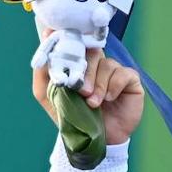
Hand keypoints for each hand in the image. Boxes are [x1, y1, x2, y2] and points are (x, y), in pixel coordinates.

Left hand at [32, 27, 144, 144]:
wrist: (95, 140)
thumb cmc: (73, 118)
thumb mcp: (51, 99)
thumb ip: (43, 78)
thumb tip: (41, 58)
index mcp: (78, 66)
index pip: (74, 45)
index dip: (65, 37)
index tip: (52, 32)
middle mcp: (96, 65)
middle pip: (91, 53)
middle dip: (84, 72)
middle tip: (81, 91)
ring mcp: (113, 71)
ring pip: (106, 64)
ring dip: (97, 85)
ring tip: (93, 103)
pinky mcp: (130, 80)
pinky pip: (122, 74)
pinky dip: (113, 87)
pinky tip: (108, 99)